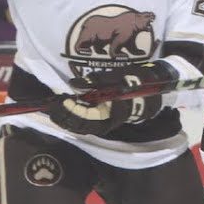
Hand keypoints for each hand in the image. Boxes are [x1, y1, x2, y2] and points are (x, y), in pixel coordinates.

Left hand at [47, 61, 168, 135]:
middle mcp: (110, 120)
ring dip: (67, 119)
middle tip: (52, 106)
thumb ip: (96, 80)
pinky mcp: (102, 118)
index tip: (63, 100)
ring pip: (83, 127)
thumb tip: (73, 83)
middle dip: (66, 117)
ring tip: (53, 109)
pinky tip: (63, 109)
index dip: (75, 112)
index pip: (92, 117)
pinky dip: (72, 118)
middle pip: (84, 126)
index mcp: (115, 112)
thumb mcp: (117, 76)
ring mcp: (106, 121)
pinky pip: (85, 123)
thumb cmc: (135, 79)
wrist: (151, 86)